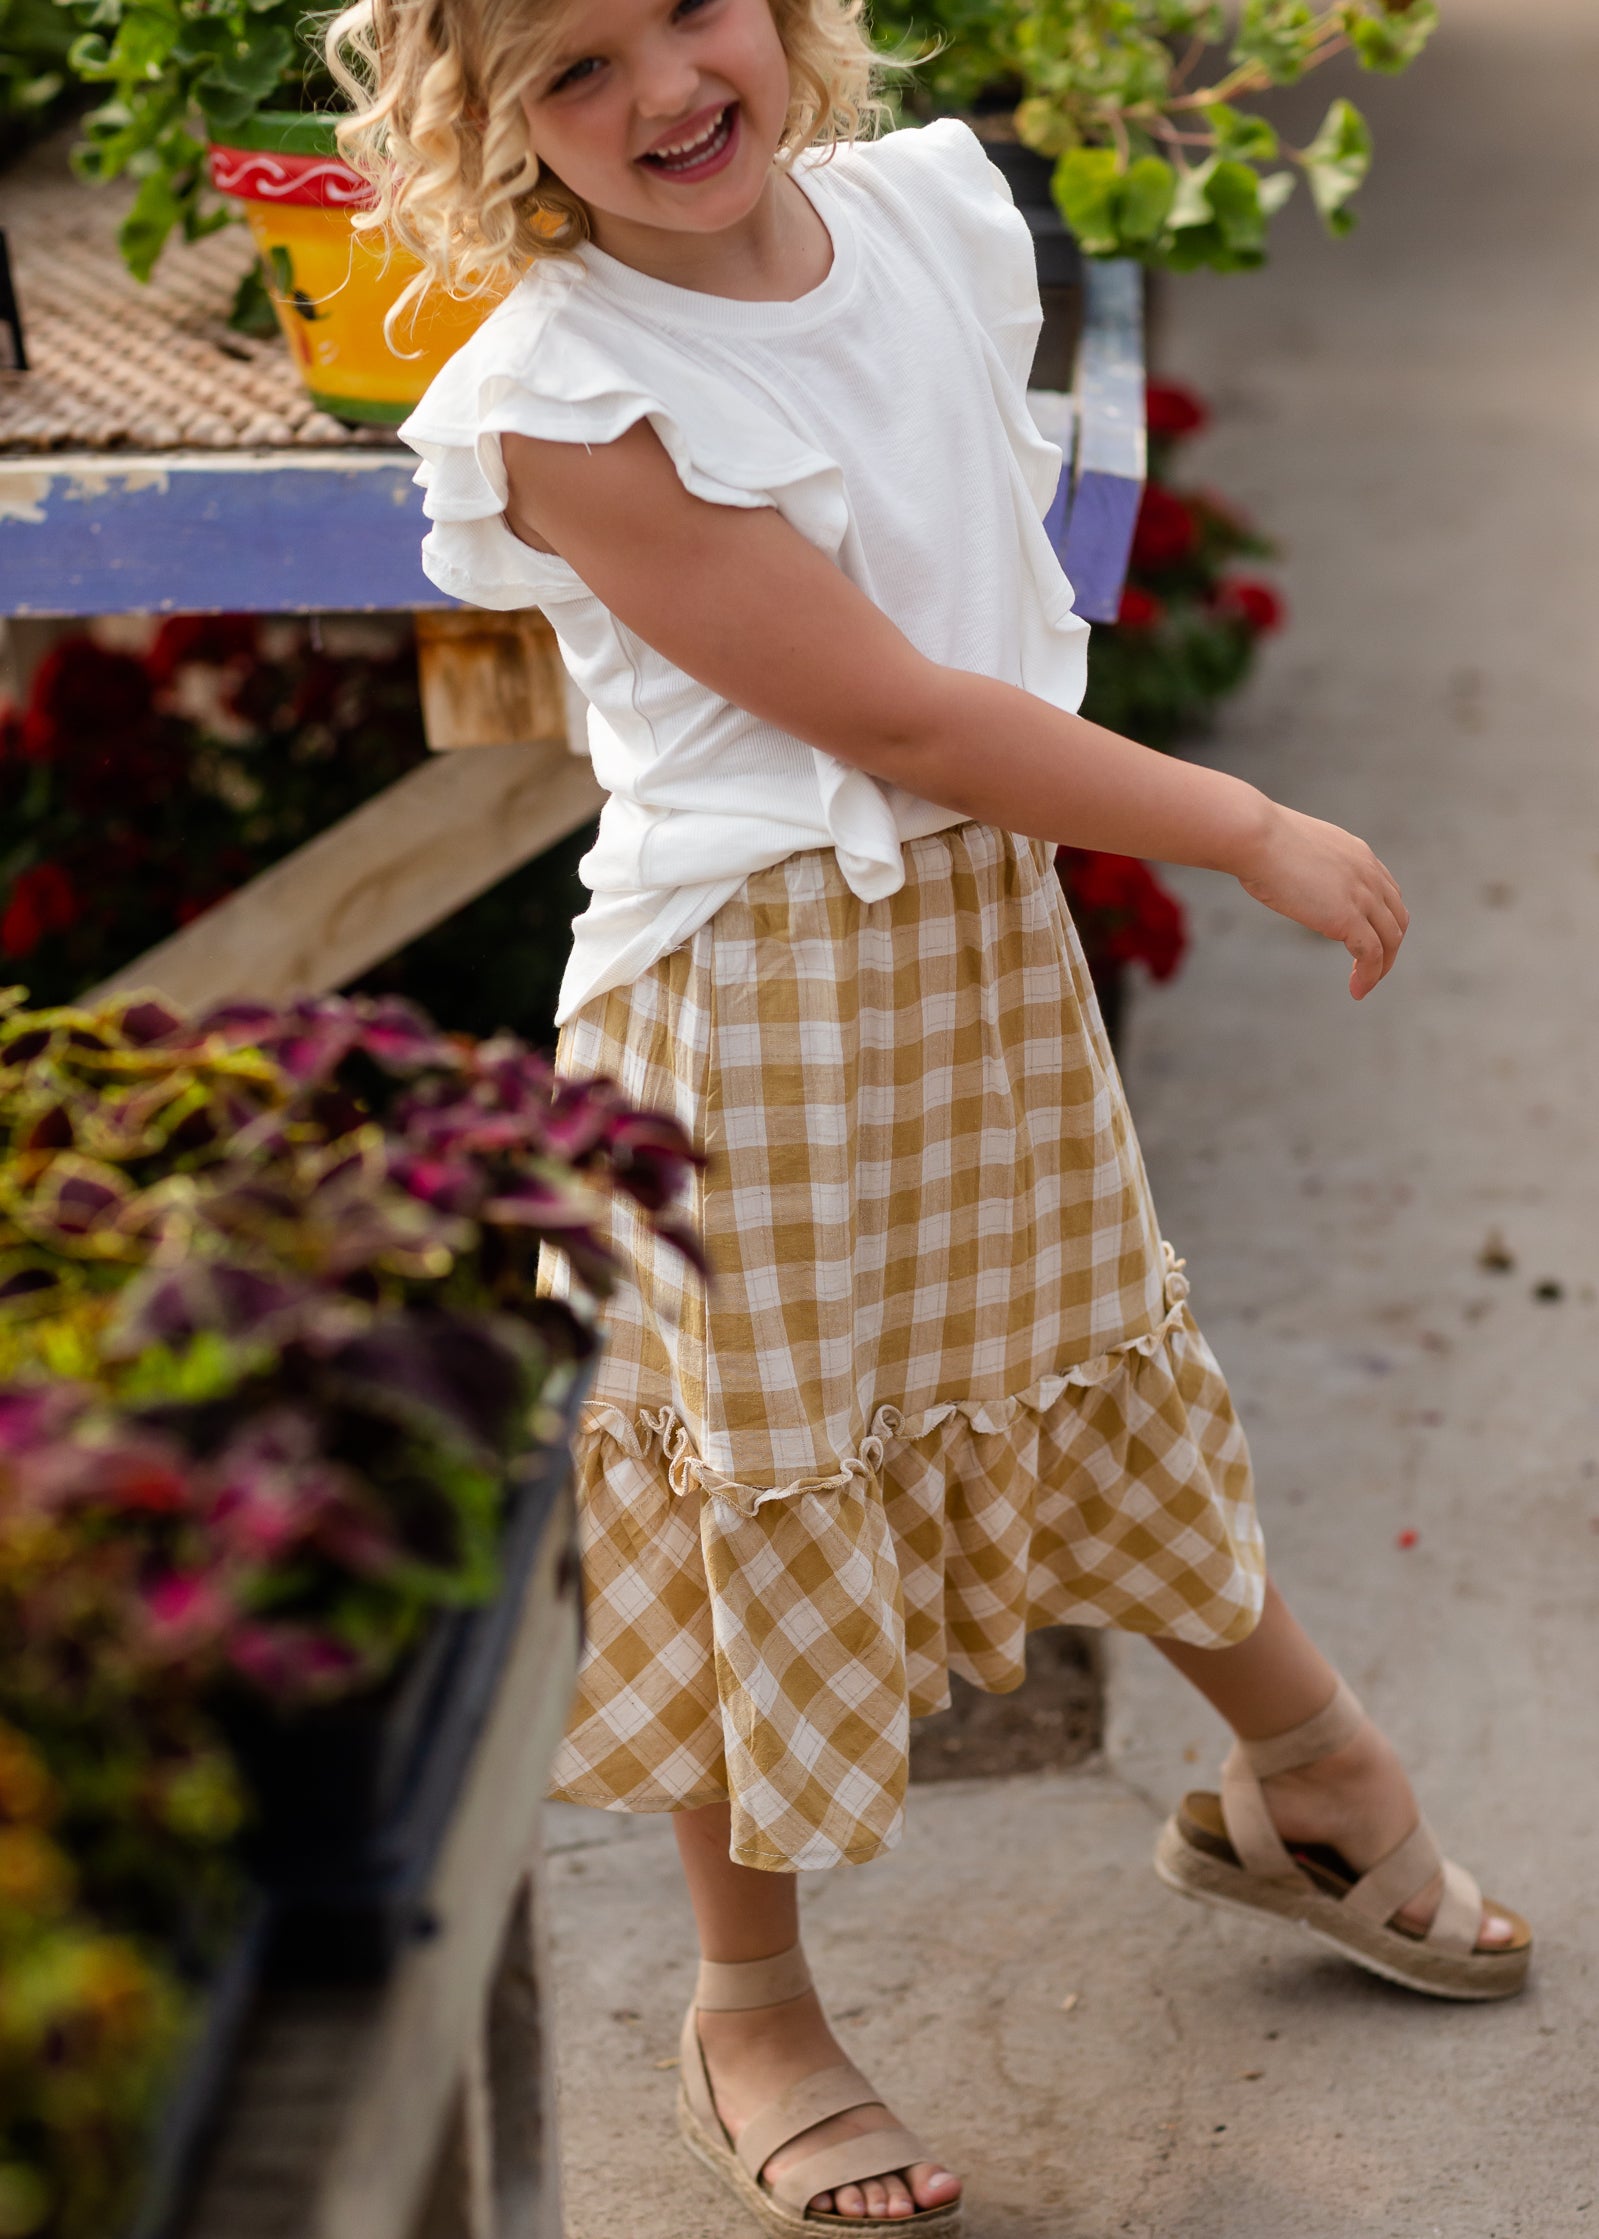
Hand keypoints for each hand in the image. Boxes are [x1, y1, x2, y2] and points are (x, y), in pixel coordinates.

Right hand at [1236, 801, 1408, 997]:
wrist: (1255, 836)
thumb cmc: (1257, 839)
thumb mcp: (1294, 848)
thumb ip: (1303, 863)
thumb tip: (1280, 873)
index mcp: (1358, 854)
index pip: (1388, 893)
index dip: (1382, 920)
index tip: (1367, 939)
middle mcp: (1369, 874)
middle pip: (1397, 918)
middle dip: (1388, 948)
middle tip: (1369, 969)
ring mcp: (1362, 896)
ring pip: (1390, 940)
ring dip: (1380, 968)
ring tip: (1363, 986)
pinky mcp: (1348, 918)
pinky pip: (1371, 954)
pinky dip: (1368, 976)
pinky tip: (1357, 990)